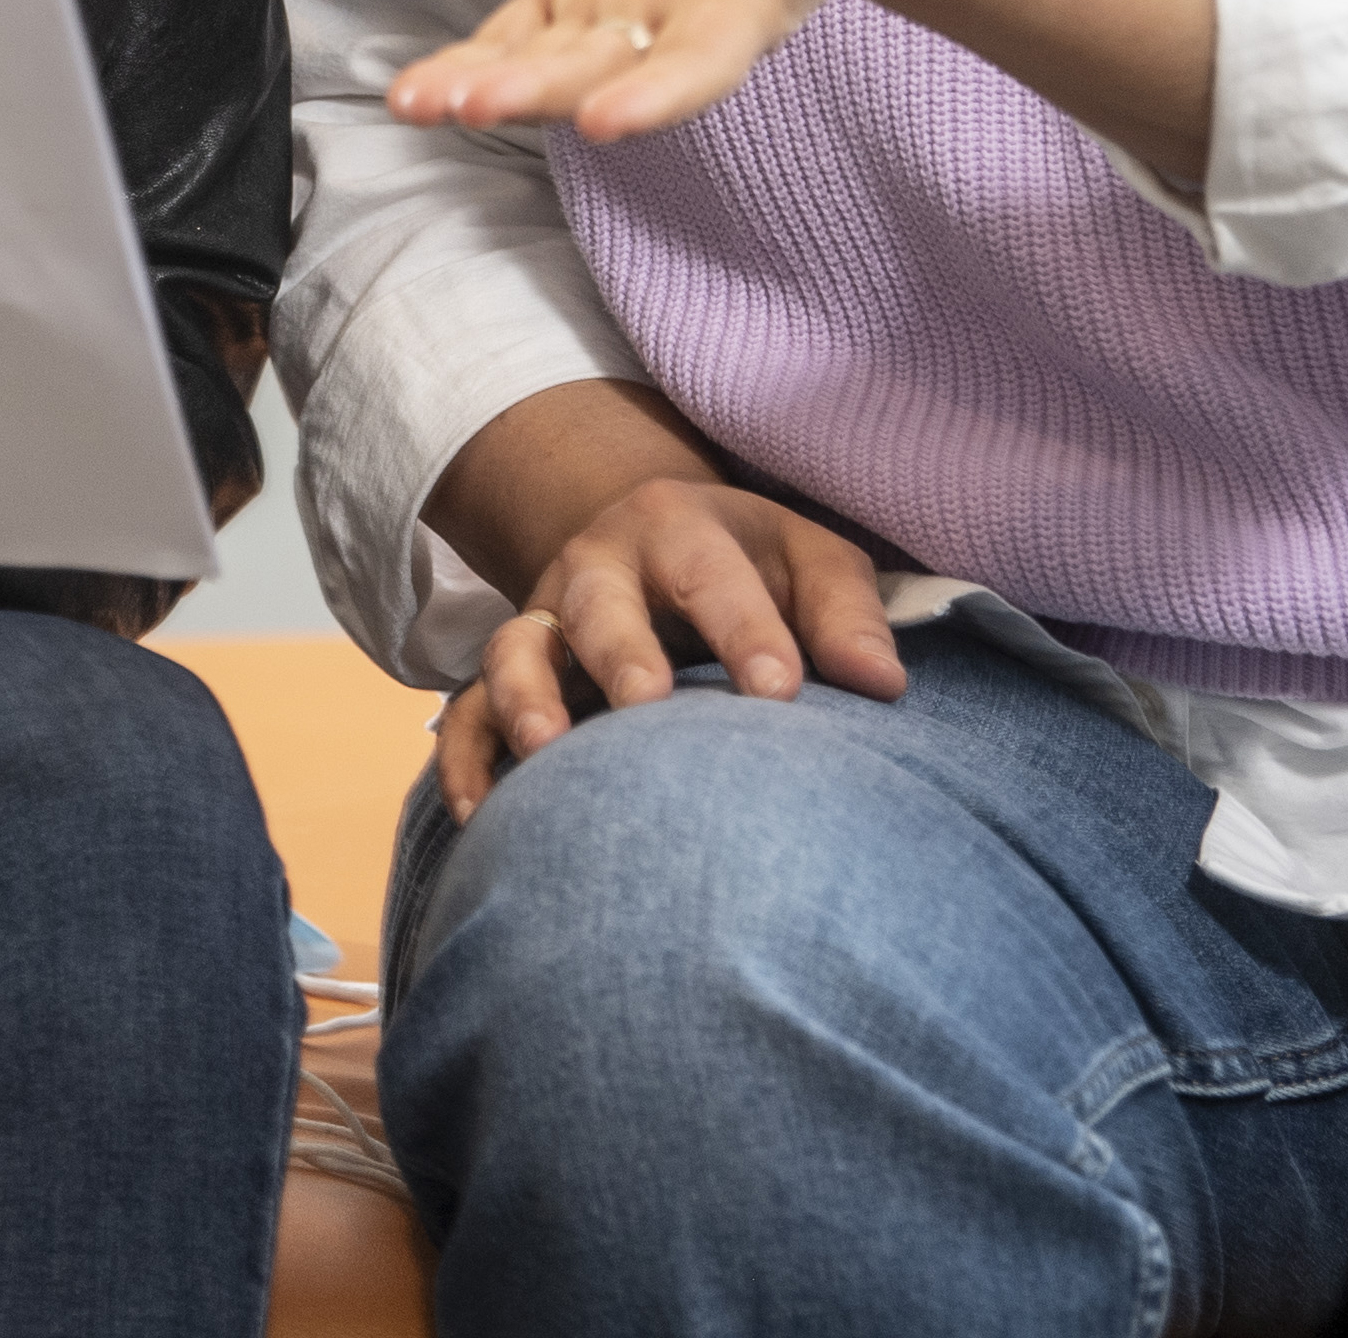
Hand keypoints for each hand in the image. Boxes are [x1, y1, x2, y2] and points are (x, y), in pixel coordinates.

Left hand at [390, 0, 955, 143]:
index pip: (703, 59)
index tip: (606, 123)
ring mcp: (623, 7)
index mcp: (752, 1)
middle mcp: (677, 22)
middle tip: (475, 106)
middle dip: (541, 89)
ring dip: (483, 85)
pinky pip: (516, 33)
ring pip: (544, 59)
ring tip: (418, 105)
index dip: (658, 92)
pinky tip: (413, 93)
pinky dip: (467, 60)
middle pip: (604, 69)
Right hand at [431, 473, 899, 820]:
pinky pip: (467, 714)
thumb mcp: (806, 558)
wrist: (648, 540)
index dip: (745, 632)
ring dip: (526, 698)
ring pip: (515, 650)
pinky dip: (466, 760)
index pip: (713, 575)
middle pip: (599, 603)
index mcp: (678, 529)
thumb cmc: (748, 565)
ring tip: (548, 754)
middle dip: (621, 653)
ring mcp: (545, 621)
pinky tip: (480, 817)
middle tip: (647, 706)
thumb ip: (844, 614)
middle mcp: (598, 568)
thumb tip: (881, 686)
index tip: (780, 694)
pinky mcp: (509, 677)